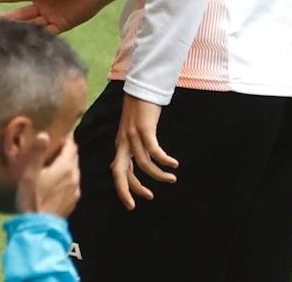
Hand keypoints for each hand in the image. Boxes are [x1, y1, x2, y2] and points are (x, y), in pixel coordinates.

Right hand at [0, 0, 123, 33]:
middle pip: (18, 14)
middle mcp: (40, 6)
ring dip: (18, 29)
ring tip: (3, 33)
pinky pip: (46, 33)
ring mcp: (50, 17)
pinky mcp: (61, 26)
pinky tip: (25, 40)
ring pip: (30, 25)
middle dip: (4, 18)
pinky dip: (37, 36)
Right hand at [18, 133, 80, 217]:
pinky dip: (67, 178)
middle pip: (74, 157)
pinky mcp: (73, 201)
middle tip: (54, 148)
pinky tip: (56, 182)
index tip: (59, 134)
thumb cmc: (32, 197)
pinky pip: (73, 183)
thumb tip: (45, 134)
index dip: (67, 138)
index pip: (71, 146)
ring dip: (67, 165)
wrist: (38, 226)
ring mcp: (76, 190)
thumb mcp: (30, 172)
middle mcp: (75, 176)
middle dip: (67, 151)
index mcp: (65, 166)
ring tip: (54, 164)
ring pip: (74, 171)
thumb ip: (37, 152)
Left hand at [112, 95, 177, 209]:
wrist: (141, 88)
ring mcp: (133, 135)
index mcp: (120, 146)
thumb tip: (117, 165)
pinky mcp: (144, 128)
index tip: (132, 204)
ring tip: (172, 178)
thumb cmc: (138, 110)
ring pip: (143, 163)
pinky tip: (173, 163)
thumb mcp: (128, 132)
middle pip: (121, 172)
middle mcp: (124, 143)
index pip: (118, 173)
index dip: (123, 189)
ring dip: (159, 174)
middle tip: (148, 198)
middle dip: (131, 189)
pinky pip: (154, 150)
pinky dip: (163, 159)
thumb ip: (125, 149)